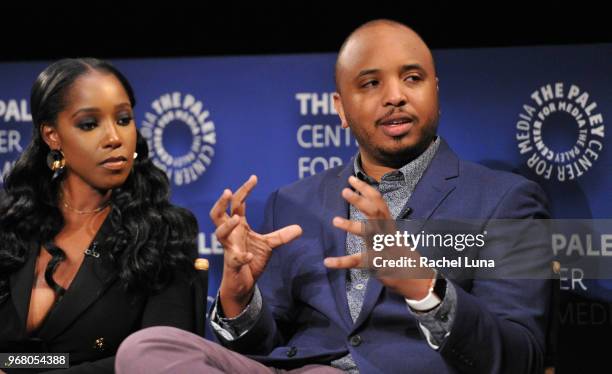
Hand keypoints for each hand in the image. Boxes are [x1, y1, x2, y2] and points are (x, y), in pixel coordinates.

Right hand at [210, 175, 301, 316]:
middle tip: (228, 191)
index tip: (254, 177)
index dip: (244, 190)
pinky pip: (234, 259)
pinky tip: (248, 255)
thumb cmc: (250, 259)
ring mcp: (230, 248)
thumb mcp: (268, 245)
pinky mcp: (232, 264)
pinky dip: (241, 257)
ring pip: (220, 233)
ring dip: (227, 225)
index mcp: (239, 226)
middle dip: (221, 202)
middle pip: (218, 214)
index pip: (237, 203)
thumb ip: (281, 236)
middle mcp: (231, 235)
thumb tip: (300, 228)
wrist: (243, 283)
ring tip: (237, 218)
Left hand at [323, 175, 434, 299]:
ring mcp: (383, 248)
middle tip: (345, 191)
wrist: (417, 278)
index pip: (379, 202)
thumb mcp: (391, 234)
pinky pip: (358, 262)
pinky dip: (342, 262)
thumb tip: (368, 204)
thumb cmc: (401, 254)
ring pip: (369, 234)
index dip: (366, 189)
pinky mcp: (377, 265)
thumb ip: (380, 221)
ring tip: (335, 220)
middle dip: (360, 201)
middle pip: (375, 213)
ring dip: (352, 226)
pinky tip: (328, 261)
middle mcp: (387, 233)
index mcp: (388, 225)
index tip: (352, 179)